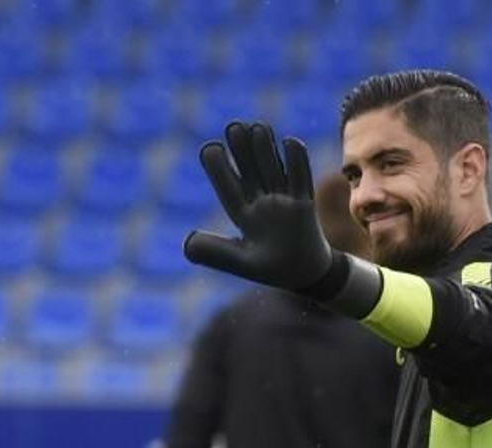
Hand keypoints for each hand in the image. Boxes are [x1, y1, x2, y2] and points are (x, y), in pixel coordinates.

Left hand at [183, 121, 333, 291]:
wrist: (305, 275)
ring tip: (257, 128)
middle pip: (251, 172)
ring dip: (265, 151)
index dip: (219, 169)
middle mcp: (262, 203)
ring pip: (273, 170)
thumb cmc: (271, 269)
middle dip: (243, 151)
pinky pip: (301, 180)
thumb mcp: (240, 262)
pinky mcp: (305, 205)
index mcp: (243, 215)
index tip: (211, 148)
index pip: (228, 187)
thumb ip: (215, 254)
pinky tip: (289, 142)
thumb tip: (186, 243)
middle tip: (234, 127)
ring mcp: (284, 202)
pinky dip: (297, 162)